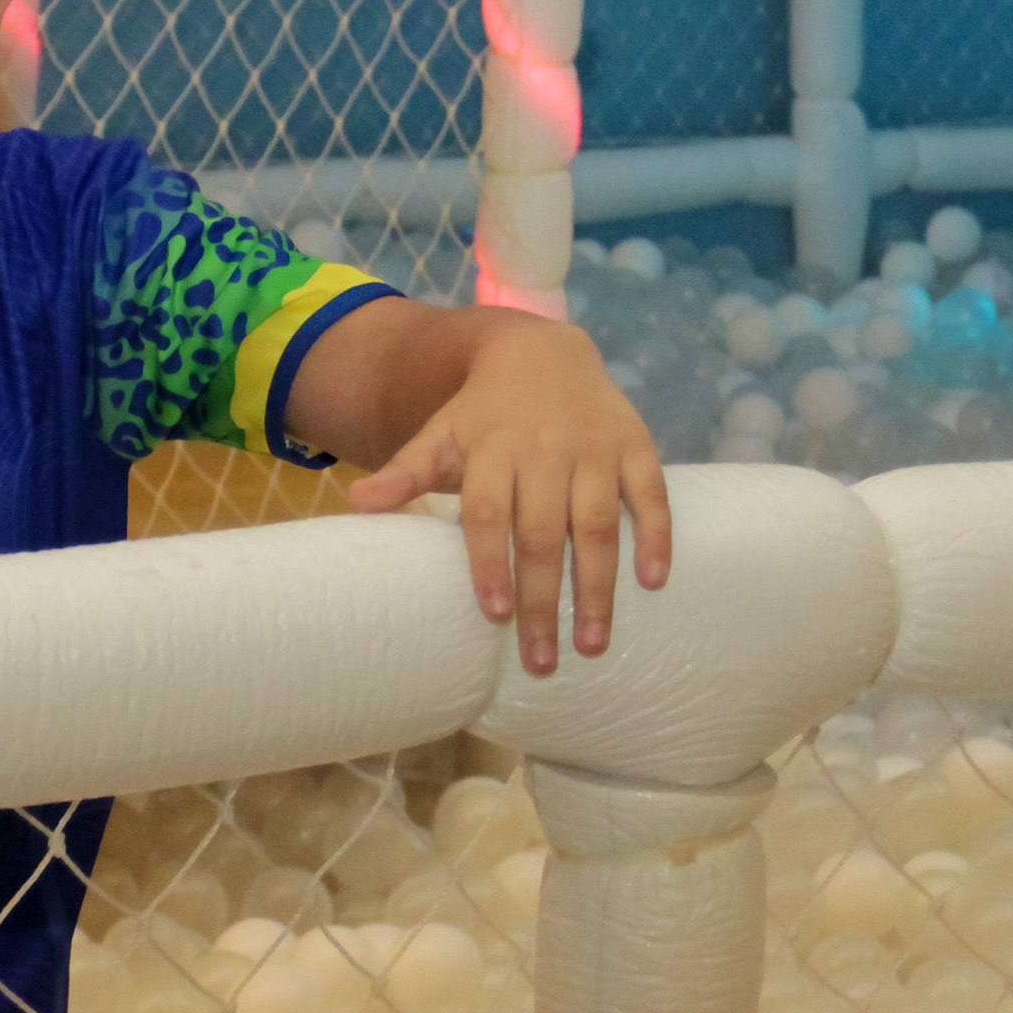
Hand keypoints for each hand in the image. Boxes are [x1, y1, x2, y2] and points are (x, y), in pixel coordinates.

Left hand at [346, 322, 671, 674]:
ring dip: (599, 587)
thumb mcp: (441, 434)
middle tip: (541, 661)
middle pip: (544, 532)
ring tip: (592, 644)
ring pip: (599, 524)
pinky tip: (654, 583)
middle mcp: (546, 449)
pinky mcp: (636, 445)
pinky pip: (652, 494)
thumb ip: (405, 472)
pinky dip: (657, 536)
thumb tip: (355, 502)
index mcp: (494, 450)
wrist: (544, 351)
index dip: (491, 562)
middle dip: (544, 600)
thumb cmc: (485, 412)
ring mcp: (595, 448)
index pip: (488, 513)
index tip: (495, 614)